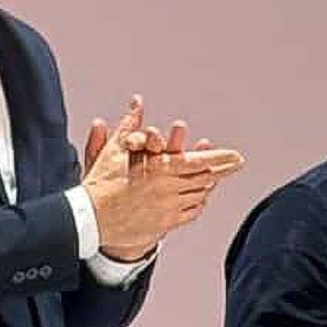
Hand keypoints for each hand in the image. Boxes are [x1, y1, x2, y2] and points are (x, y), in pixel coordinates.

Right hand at [82, 96, 244, 258]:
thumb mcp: (115, 150)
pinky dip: (197, 203)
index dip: (220, 159)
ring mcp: (169, 208)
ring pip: (199, 195)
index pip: (199, 162)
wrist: (89, 219)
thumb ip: (130, 125)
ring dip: (208, 186)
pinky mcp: (166, 224)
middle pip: (205, 179)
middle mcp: (169, 189)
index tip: (237, 157)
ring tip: (217, 177)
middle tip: (236, 164)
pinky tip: (200, 196)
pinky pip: (190, 213)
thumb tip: (137, 102)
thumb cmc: (101, 183)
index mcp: (160, 169)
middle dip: (222, 171)